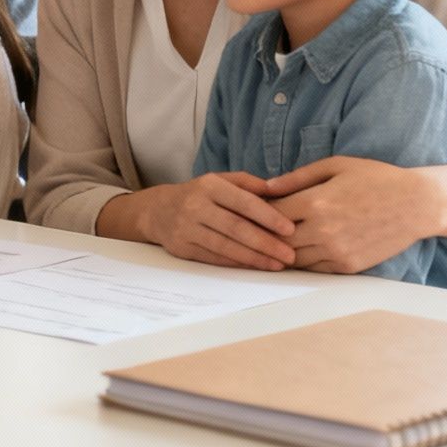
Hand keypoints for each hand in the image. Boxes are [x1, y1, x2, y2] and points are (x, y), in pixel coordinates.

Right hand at [134, 172, 295, 270]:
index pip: (243, 202)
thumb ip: (247, 183)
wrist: (157, 210)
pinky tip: (255, 266)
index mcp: (209, 185)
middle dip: (266, 243)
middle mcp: (195, 206)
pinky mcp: (182, 248)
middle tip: (290, 255)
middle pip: (236, 228)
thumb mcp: (219, 180)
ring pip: (225, 246)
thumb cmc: (198, 194)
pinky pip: (214, 258)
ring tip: (277, 264)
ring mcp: (186, 228)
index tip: (290, 229)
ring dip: (254, 258)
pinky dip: (237, 264)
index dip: (268, 216)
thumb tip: (279, 190)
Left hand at [265, 156, 436, 273]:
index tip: (251, 209)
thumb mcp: (336, 166)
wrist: (417, 204)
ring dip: (281, 251)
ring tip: (273, 241)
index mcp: (317, 202)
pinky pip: (314, 269)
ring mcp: (336, 251)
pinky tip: (298, 250)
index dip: (258, 212)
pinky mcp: (348, 266)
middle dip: (264, 234)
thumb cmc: (376, 178)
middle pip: (277, 240)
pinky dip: (303, 261)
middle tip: (255, 229)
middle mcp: (323, 230)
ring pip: (293, 259)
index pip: (272, 213)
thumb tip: (267, 187)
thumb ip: (298, 177)